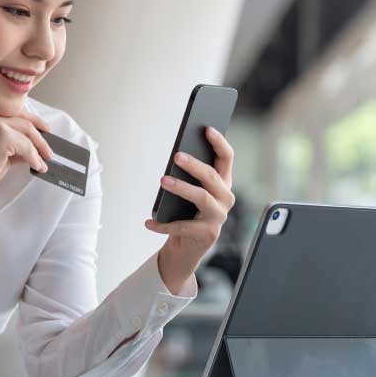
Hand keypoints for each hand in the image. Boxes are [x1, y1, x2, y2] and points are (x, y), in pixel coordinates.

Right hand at [0, 108, 54, 209]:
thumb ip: (15, 144)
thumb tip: (35, 146)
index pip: (16, 113)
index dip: (34, 121)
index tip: (45, 130)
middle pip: (25, 122)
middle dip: (40, 137)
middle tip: (49, 150)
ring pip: (28, 133)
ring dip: (40, 149)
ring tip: (45, 162)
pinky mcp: (2, 136)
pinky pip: (27, 147)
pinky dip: (35, 158)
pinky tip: (37, 167)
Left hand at [144, 126, 234, 294]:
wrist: (187, 248)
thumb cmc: (187, 213)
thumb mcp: (190, 192)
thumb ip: (190, 176)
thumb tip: (177, 158)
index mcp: (223, 184)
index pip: (227, 159)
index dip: (219, 143)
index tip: (207, 129)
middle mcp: (225, 199)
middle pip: (212, 177)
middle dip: (194, 165)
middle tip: (176, 156)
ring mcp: (218, 217)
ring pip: (201, 197)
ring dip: (181, 188)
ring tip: (163, 181)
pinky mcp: (206, 235)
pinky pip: (182, 226)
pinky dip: (163, 224)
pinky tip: (148, 222)